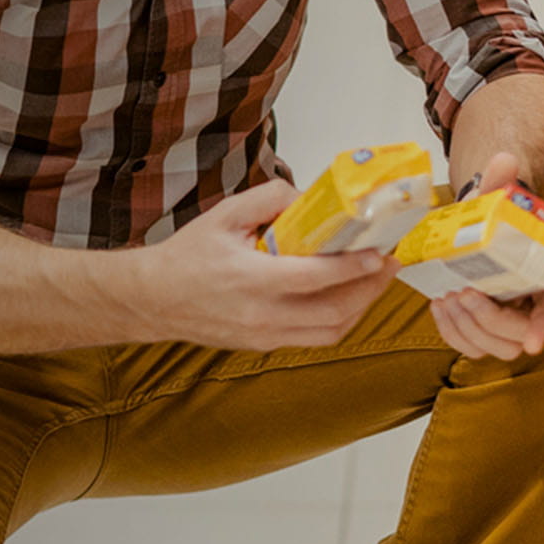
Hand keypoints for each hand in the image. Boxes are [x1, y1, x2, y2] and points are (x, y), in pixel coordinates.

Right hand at [128, 179, 397, 350]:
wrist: (154, 299)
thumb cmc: (186, 256)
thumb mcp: (224, 214)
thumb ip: (269, 199)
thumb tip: (309, 200)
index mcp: (249, 278)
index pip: (316, 277)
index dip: (354, 267)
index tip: (380, 251)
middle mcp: (261, 313)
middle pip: (335, 310)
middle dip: (371, 287)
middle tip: (390, 262)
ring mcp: (265, 334)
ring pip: (331, 330)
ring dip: (362, 306)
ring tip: (376, 280)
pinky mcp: (266, 345)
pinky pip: (316, 337)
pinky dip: (340, 319)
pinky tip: (348, 298)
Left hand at [426, 149, 543, 359]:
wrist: (475, 230)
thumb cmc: (491, 218)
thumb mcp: (495, 199)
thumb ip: (500, 182)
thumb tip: (504, 159)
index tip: (533, 342)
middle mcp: (528, 307)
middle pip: (517, 336)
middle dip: (489, 321)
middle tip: (463, 293)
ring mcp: (504, 322)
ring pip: (492, 347)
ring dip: (467, 328)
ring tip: (448, 298)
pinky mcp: (480, 328)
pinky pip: (470, 345)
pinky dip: (452, 332)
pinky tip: (438, 305)